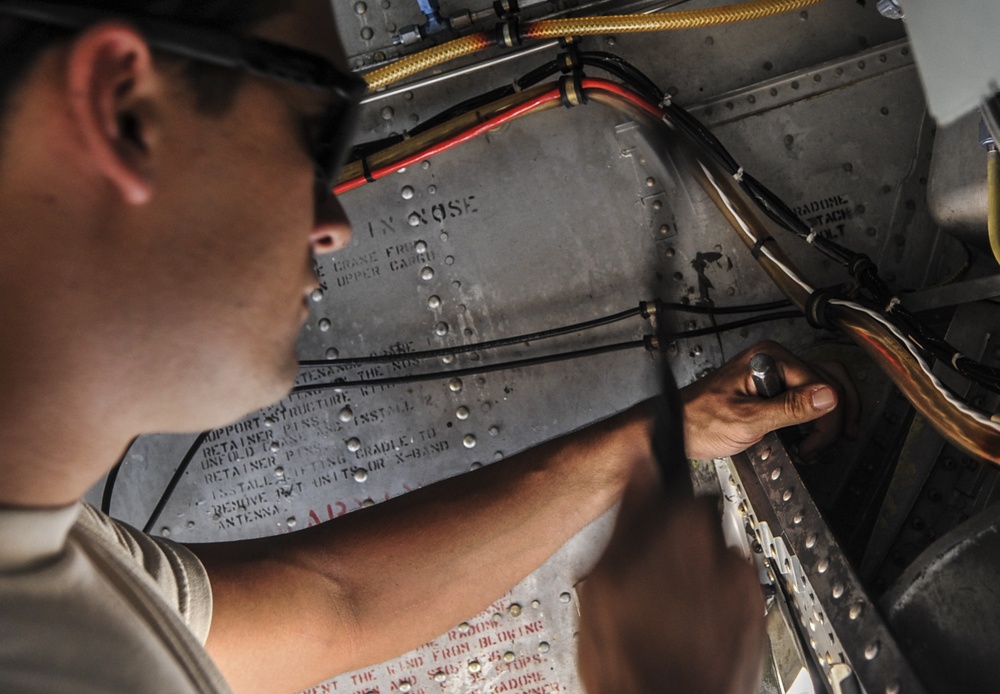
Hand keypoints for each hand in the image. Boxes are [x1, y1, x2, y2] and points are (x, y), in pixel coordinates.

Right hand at [578, 481, 765, 693]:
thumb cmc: (631, 656)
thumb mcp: (604, 577)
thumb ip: (629, 512)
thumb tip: (640, 465)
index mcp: (685, 530)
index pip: (681, 486)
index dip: (659, 502)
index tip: (645, 516)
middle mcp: (725, 554)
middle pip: (702, 523)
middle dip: (678, 538)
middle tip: (648, 569)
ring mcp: (745, 591)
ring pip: (718, 562)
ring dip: (697, 573)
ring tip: (666, 607)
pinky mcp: (756, 622)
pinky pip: (733, 598)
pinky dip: (714, 605)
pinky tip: (686, 627)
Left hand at [681, 340, 859, 459]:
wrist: (676, 429)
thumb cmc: (698, 421)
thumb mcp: (748, 419)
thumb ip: (789, 408)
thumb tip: (827, 397)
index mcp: (768, 358)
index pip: (820, 382)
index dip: (826, 416)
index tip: (818, 443)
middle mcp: (772, 361)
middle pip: (828, 379)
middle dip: (835, 415)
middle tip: (831, 442)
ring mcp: (772, 374)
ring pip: (821, 388)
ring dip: (828, 415)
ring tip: (821, 442)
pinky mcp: (770, 390)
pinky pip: (804, 398)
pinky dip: (814, 417)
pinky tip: (811, 435)